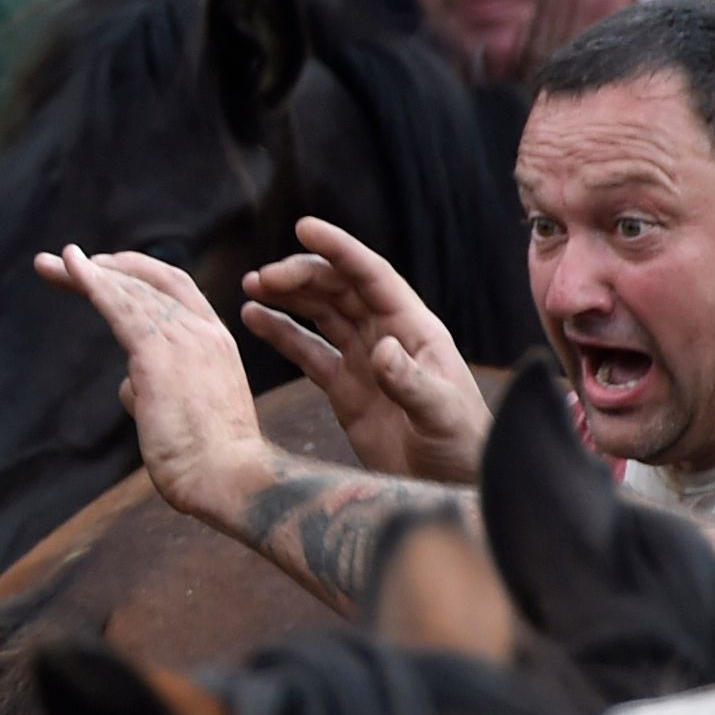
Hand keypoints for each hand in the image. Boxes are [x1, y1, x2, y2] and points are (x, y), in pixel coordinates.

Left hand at [36, 243, 276, 529]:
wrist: (231, 479)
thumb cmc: (209, 462)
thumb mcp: (184, 414)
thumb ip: (156, 390)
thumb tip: (128, 386)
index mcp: (216, 342)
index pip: (176, 289)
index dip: (140, 274)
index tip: (107, 269)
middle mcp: (203, 331)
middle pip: (149, 282)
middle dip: (107, 268)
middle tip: (64, 260)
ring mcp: (183, 340)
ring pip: (130, 291)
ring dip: (87, 273)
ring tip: (51, 263)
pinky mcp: (157, 355)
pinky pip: (119, 307)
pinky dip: (91, 283)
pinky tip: (69, 267)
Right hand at [238, 218, 490, 485]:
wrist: (456, 487)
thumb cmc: (463, 446)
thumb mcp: (441, 414)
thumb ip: (410, 382)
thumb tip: (380, 350)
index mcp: (414, 329)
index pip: (372, 276)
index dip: (339, 249)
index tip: (304, 227)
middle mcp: (388, 336)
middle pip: (339, 289)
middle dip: (300, 275)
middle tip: (261, 278)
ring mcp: (364, 361)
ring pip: (320, 313)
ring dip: (288, 296)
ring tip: (251, 286)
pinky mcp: (346, 389)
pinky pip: (308, 352)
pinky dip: (281, 333)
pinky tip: (253, 318)